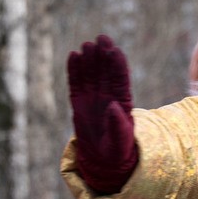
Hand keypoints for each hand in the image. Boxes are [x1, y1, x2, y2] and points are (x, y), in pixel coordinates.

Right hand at [68, 35, 137, 193]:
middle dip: (104, 56)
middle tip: (102, 38)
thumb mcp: (121, 142)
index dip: (118, 66)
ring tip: (88, 43)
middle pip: (106, 73)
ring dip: (90, 59)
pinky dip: (75, 70)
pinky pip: (76, 83)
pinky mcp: (80, 103)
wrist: (105, 161)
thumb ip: (119, 125)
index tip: (115, 50)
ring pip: (91, 75)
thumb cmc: (118, 152)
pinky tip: (74, 55)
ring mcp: (94, 99)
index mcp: (123, 104)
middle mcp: (109, 97)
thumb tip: (116, 106)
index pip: (121, 81)